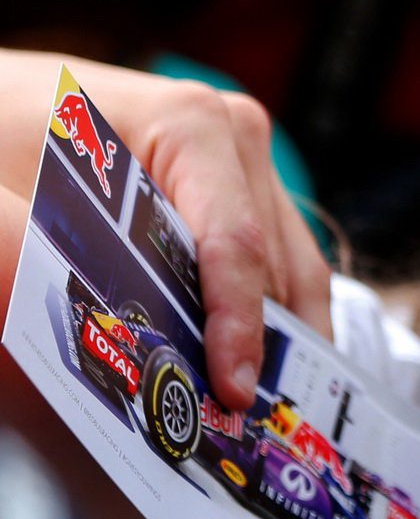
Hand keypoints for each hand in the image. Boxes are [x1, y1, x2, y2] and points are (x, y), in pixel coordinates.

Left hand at [0, 52, 331, 411]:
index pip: (237, 245)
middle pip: (274, 265)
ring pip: (291, 271)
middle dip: (256, 343)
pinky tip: (244, 365)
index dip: (237, 325)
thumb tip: (82, 335)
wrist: (3, 101)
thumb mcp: (5, 198)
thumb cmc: (2, 134)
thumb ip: (30, 256)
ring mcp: (250, 161)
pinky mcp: (248, 187)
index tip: (230, 390)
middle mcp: (238, 136)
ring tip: (252, 406)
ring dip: (271, 338)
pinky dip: (263, 317)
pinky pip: (279, 263)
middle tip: (235, 417)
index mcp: (192, 125)